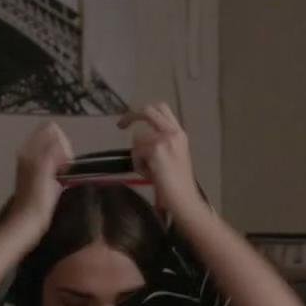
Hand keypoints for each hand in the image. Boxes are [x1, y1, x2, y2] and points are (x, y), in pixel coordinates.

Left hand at [13, 121, 73, 226]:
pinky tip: (59, 181)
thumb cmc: (37, 200)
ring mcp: (34, 163)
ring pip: (55, 149)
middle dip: (64, 150)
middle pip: (54, 138)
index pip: (52, 129)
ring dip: (64, 159)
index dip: (63, 142)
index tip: (63, 161)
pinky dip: (61, 167)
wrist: (28, 221)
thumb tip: (58, 134)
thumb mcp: (44, 172)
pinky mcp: (40, 174)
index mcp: (30, 150)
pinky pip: (55, 161)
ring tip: (61, 176)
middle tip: (63, 169)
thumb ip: (50, 151)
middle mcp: (30, 153)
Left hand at [117, 102, 203, 217]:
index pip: (161, 108)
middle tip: (120, 125)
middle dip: (131, 116)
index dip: (144, 110)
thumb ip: (161, 141)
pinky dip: (139, 165)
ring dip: (137, 155)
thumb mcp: (173, 155)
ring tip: (149, 170)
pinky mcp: (156, 150)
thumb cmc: (177, 183)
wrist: (184, 197)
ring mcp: (165, 139)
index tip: (133, 121)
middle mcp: (174, 132)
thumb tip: (139, 137)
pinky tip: (150, 175)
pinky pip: (136, 153)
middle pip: (148, 110)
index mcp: (179, 133)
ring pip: (137, 138)